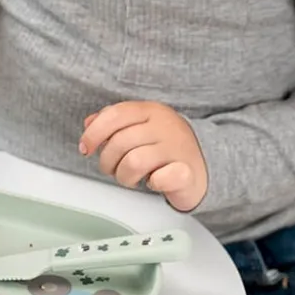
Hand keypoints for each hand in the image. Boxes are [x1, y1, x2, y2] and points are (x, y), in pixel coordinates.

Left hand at [78, 101, 207, 211]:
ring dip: (124, 176)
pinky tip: (153, 181)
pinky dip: (152, 184)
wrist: (207, 164)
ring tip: (130, 177)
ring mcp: (178, 148)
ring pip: (133, 162)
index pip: (114, 115)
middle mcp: (165, 126)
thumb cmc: (167, 146)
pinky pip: (160, 179)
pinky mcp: (187, 172)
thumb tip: (89, 123)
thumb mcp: (140, 126)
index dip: (94, 133)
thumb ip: (114, 122)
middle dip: (107, 161)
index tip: (86, 148)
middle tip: (112, 168)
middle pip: (119, 142)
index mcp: (151, 111)